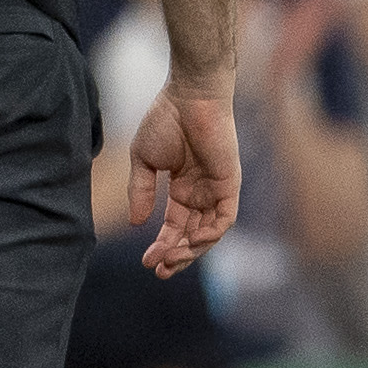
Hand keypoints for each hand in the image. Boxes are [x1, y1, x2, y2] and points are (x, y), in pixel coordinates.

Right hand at [126, 77, 240, 274]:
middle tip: (158, 270)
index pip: (174, 226)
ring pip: (208, 232)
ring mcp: (216, 190)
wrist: (189, 97)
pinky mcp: (230, 184)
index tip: (146, 261)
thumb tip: (137, 224)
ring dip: (190, 251)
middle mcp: (201, 193)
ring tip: (169, 260)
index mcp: (182, 188)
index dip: (161, 245)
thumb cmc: (164, 121)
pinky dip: (209, 234)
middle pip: (191, 235)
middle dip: (175, 255)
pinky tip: (190, 243)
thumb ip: (139, 191)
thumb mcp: (143, 161)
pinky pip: (224, 218)